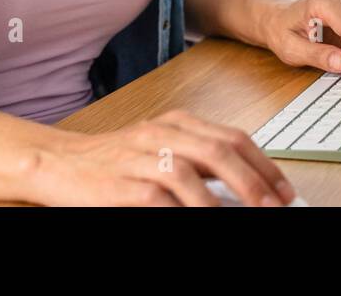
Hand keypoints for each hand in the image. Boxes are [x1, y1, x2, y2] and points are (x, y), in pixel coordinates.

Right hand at [31, 108, 294, 206]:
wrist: (57, 162)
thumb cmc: (113, 162)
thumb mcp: (160, 149)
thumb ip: (198, 161)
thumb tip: (246, 188)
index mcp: (177, 122)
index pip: (233, 138)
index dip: (264, 165)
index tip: (284, 190)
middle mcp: (162, 133)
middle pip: (220, 151)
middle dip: (255, 182)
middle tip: (275, 206)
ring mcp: (141, 157)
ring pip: (192, 171)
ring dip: (224, 199)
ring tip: (246, 217)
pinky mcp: (122, 184)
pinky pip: (161, 198)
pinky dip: (187, 210)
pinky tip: (202, 219)